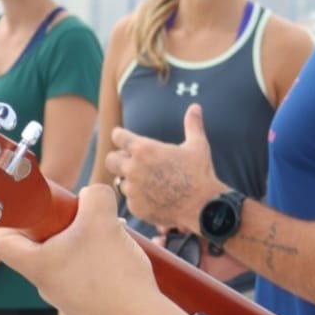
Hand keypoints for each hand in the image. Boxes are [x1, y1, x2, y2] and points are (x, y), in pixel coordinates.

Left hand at [0, 184, 163, 314]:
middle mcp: (45, 284)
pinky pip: (82, 273)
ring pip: (63, 257)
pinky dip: (96, 259)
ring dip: (82, 241)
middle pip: (36, 245)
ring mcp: (66, 297)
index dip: (12, 220)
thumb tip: (90, 195)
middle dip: (58, 225)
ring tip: (107, 235)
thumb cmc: (115, 275)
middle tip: (79, 217)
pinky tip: (118, 255)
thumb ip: (94, 195)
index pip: (0, 241)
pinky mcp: (87, 304)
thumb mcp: (103, 218)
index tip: (35, 210)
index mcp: (36, 266)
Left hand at [105, 104, 224, 231]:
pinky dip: (140, 199)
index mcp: (143, 149)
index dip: (121, 136)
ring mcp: (133, 190)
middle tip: (131, 162)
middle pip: (110, 160)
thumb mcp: (197, 145)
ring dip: (132, 181)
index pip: (117, 136)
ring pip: (122, 182)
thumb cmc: (201, 173)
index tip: (125, 139)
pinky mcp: (136, 207)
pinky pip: (131, 200)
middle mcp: (133, 168)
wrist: (204, 206)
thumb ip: (192, 124)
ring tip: (152, 183)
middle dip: (119, 159)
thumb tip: (195, 107)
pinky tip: (156, 198)